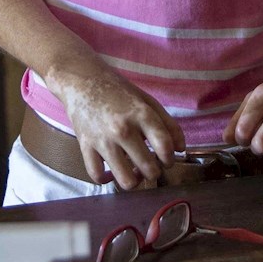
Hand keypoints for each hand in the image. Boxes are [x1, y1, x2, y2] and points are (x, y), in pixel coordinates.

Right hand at [49, 64, 184, 189]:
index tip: (167, 160)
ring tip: (135, 173)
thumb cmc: (119, 91)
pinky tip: (112, 172)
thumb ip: (168, 124)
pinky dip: (106, 179)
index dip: (170, 159)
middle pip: (148, 168)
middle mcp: (123, 129)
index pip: (164, 147)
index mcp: (142, 114)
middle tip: (152, 166)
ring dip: (134, 181)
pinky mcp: (85, 147)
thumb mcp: (148, 101)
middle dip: (155, 172)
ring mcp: (103, 140)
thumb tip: (180, 149)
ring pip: (125, 180)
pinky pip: (97, 176)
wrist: (82, 80)